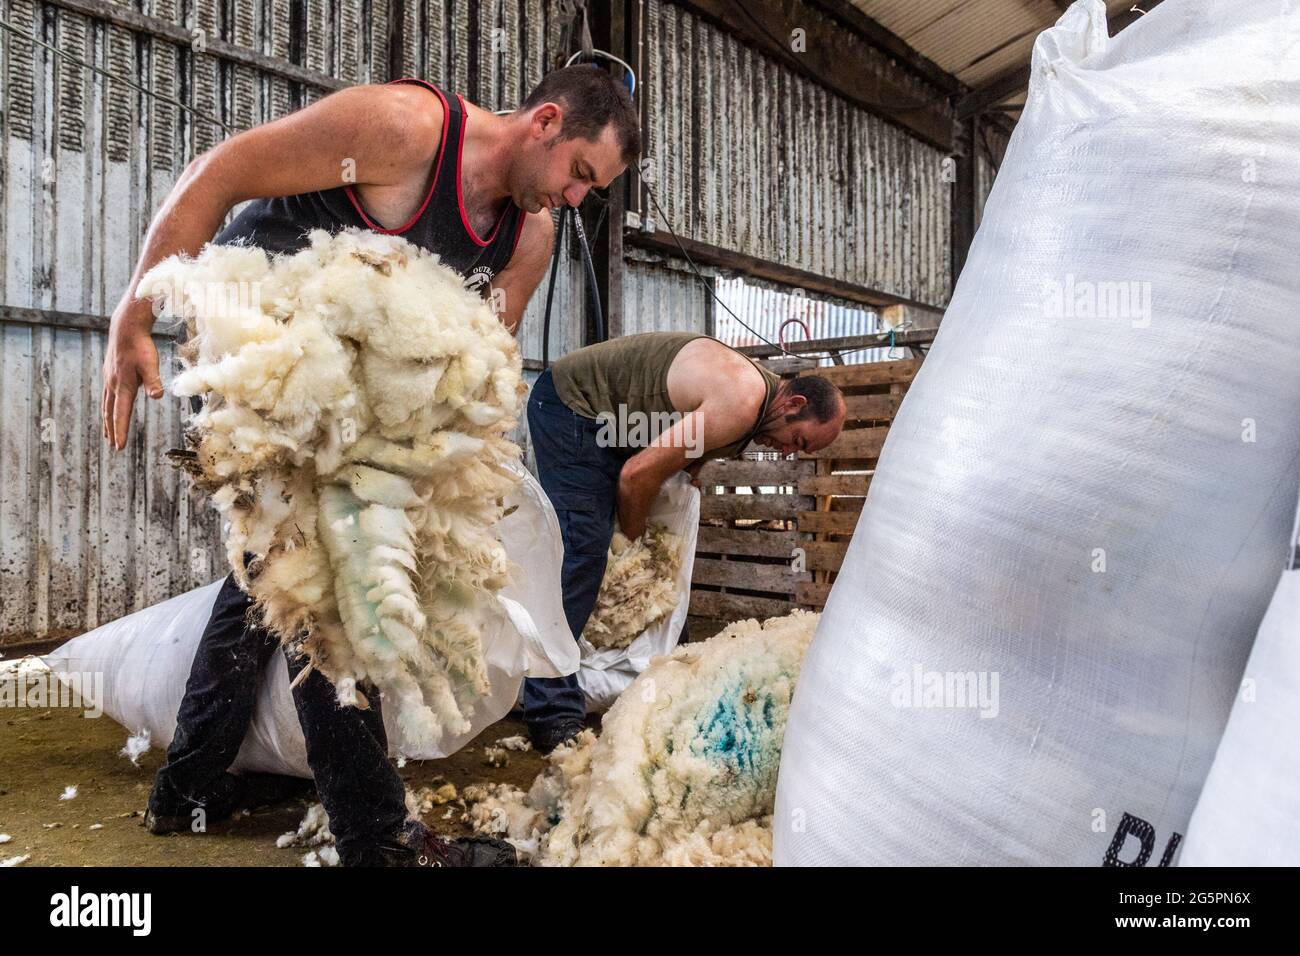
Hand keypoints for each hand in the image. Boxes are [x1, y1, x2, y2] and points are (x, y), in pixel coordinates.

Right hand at [102, 324, 163, 449]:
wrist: (125, 329)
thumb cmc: (140, 346)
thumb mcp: (150, 364)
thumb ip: (153, 381)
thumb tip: (158, 396)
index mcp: (123, 386)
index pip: (121, 414)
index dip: (121, 431)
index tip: (119, 447)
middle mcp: (113, 385)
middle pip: (111, 413)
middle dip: (113, 431)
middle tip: (114, 446)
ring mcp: (109, 379)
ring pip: (106, 405)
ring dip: (108, 421)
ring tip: (108, 434)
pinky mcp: (110, 374)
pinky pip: (106, 396)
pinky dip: (107, 408)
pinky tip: (109, 409)